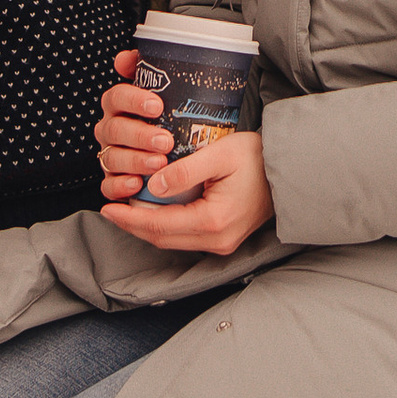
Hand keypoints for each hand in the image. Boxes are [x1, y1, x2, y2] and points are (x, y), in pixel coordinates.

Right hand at [96, 51, 173, 200]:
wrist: (184, 153)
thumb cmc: (171, 121)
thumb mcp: (168, 93)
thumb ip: (151, 70)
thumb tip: (127, 57)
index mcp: (120, 106)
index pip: (116, 97)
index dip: (133, 100)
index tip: (156, 106)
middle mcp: (111, 129)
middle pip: (114, 129)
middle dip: (139, 135)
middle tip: (164, 141)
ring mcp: (110, 155)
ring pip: (111, 157)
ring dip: (135, 161)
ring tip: (158, 163)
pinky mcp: (113, 180)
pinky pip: (108, 185)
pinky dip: (121, 185)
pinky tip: (137, 183)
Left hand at [100, 71, 272, 254]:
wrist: (290, 171)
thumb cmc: (258, 158)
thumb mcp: (220, 154)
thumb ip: (185, 170)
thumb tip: (153, 185)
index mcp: (213, 221)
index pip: (158, 225)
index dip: (128, 218)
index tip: (107, 207)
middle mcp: (217, 240)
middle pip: (161, 238)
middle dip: (132, 225)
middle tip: (110, 209)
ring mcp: (222, 243)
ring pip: (172, 240)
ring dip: (147, 226)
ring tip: (126, 209)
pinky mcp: (224, 240)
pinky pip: (185, 237)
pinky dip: (165, 226)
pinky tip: (153, 211)